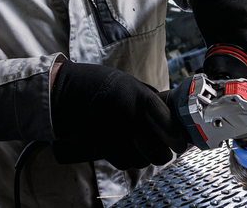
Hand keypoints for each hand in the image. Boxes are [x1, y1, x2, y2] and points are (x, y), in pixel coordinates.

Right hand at [51, 61, 188, 169]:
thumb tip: (169, 116)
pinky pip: (123, 163)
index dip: (177, 137)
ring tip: (142, 149)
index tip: (180, 142)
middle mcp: (130, 117)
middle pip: (158, 152)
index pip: (168, 124)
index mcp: (140, 97)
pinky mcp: (103, 146)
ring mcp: (116, 134)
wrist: (66, 91)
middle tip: (164, 151)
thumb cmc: (100, 84)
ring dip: (144, 158)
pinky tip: (124, 149)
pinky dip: (126, 160)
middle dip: (163, 154)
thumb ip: (148, 100)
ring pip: (141, 161)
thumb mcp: (129, 83)